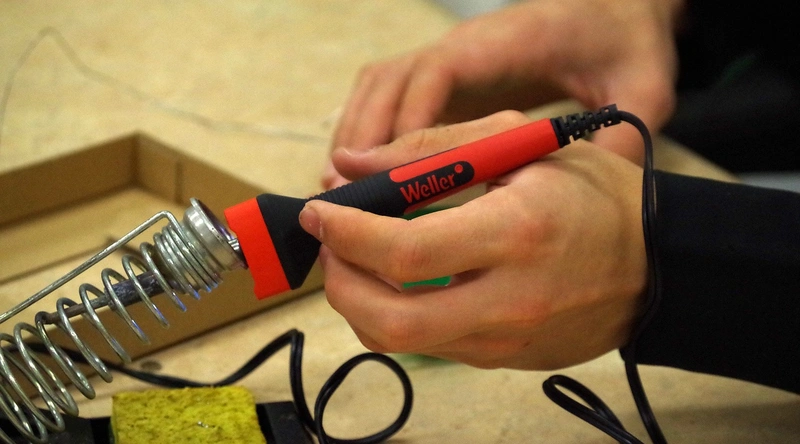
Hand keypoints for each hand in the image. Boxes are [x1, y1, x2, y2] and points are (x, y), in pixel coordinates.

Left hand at [301, 111, 647, 369]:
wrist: (658, 262)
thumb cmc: (595, 195)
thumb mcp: (520, 145)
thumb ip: (430, 149)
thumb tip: (351, 165)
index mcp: (514, 234)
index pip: (403, 251)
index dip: (345, 233)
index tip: (320, 213)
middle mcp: (509, 300)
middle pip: (388, 320)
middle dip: (338, 283)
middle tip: (331, 246)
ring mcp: (508, 340)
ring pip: (402, 341)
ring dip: (361, 301)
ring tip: (360, 259)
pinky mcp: (507, 360)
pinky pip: (433, 347)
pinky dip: (400, 314)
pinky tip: (403, 280)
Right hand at [324, 0, 682, 188]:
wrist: (614, 11)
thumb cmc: (624, 43)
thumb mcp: (645, 87)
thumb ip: (622, 137)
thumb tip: (591, 202)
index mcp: (504, 43)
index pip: (438, 72)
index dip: (407, 119)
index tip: (388, 172)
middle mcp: (463, 47)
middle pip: (388, 80)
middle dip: (361, 135)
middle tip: (342, 193)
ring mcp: (448, 60)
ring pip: (377, 87)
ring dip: (354, 134)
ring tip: (339, 190)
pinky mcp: (445, 78)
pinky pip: (389, 98)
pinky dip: (367, 132)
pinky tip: (364, 176)